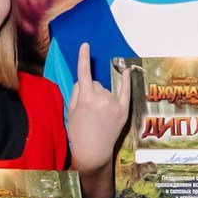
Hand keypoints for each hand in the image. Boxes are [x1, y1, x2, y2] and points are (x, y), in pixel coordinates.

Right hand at [65, 43, 132, 168]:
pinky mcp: (123, 111)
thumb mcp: (71, 111)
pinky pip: (125, 92)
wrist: (93, 152)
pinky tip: (126, 71)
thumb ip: (76, 92)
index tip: (85, 45)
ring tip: (98, 115)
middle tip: (87, 109)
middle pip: (95, 84)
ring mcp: (114, 104)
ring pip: (105, 90)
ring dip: (101, 97)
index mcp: (86, 98)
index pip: (83, 73)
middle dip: (90, 91)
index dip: (83, 58)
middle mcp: (101, 98)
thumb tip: (83, 81)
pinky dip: (125, 81)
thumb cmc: (78, 133)